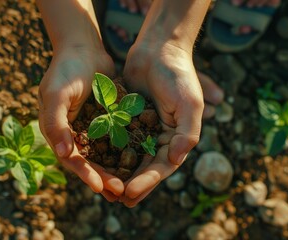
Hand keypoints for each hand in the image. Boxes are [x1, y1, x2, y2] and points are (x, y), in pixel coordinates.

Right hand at [38, 46, 123, 199]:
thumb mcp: (57, 93)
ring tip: (129, 185)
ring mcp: (89, 128)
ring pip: (102, 155)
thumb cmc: (66, 69)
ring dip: (114, 170)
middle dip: (104, 177)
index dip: (85, 174)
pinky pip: (114, 140)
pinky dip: (122, 152)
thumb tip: (63, 153)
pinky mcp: (104, 121)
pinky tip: (137, 162)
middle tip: (121, 191)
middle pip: (88, 162)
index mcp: (57, 131)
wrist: (83, 47)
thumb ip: (56, 123)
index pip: (71, 159)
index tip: (100, 187)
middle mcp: (72, 133)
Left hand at [119, 43, 221, 206]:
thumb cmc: (178, 75)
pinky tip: (97, 164)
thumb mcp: (190, 104)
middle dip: (133, 185)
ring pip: (130, 158)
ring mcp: (142, 129)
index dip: (148, 182)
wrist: (158, 49)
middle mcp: (160, 137)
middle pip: (145, 168)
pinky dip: (109, 153)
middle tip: (117, 201)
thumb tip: (175, 160)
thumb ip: (187, 133)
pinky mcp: (126, 119)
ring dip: (120, 175)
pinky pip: (117, 140)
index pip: (162, 167)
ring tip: (106, 191)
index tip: (131, 193)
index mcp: (176, 138)